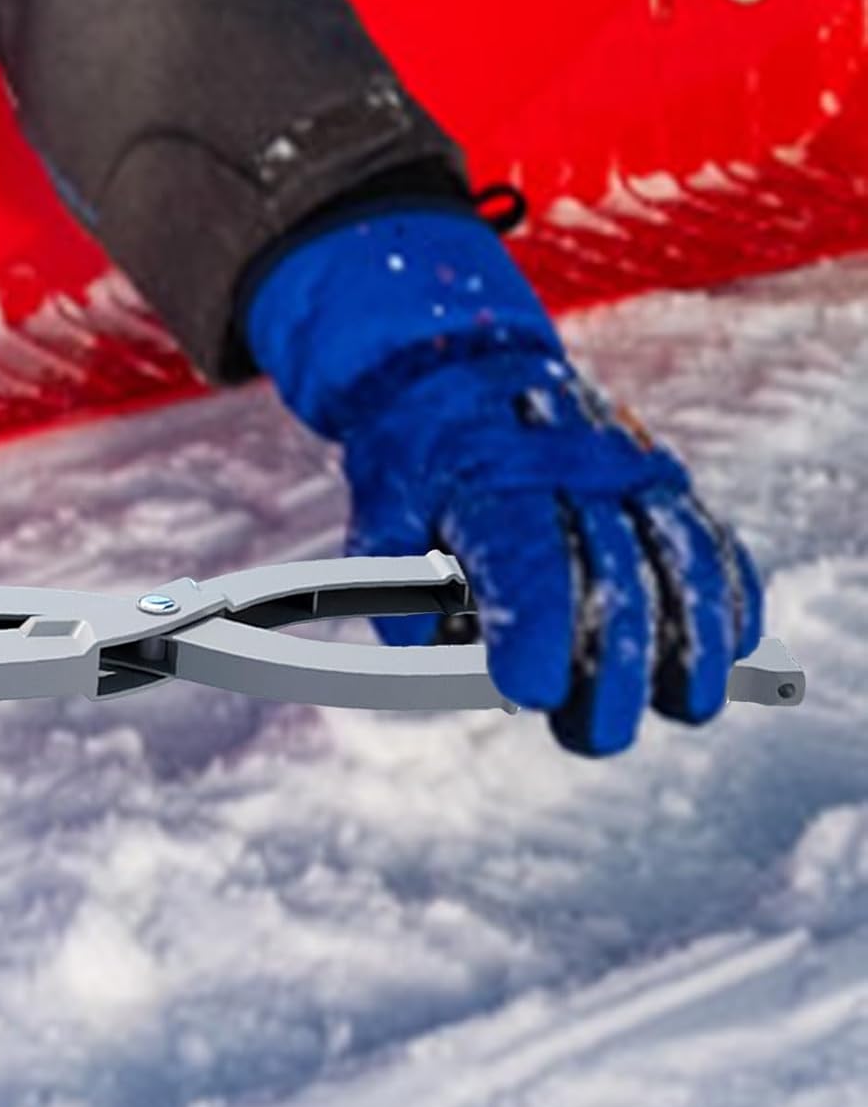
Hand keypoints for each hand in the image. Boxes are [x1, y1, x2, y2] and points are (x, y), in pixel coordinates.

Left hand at [240, 197, 763, 756]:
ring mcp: (620, 465)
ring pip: (680, 555)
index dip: (536, 630)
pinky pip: (709, 536)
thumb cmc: (412, 466)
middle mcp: (563, 465)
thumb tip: (444, 663)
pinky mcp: (658, 476)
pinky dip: (728, 592)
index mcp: (482, 476)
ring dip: (696, 640)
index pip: (525, 558)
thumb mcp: (378, 520)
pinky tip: (729, 647)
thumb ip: (403, 598)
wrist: (456, 372)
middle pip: (612, 572)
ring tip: (688, 705)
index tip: (531, 690)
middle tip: (594, 734)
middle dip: (612, 669)